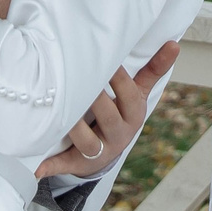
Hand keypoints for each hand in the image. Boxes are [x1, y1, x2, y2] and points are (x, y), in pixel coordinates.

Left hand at [34, 40, 179, 180]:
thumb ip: (154, 69)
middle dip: (94, 97)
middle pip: (107, 115)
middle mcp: (119, 134)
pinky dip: (50, 166)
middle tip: (77, 75)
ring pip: (88, 141)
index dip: (117, 78)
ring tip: (57, 110)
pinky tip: (36, 166)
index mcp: (134, 113)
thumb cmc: (122, 112)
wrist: (109, 151)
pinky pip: (65, 165)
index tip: (104, 59)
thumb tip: (175, 43)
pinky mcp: (79, 163)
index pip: (127, 93)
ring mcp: (100, 150)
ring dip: (73, 128)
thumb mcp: (139, 94)